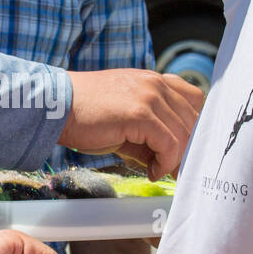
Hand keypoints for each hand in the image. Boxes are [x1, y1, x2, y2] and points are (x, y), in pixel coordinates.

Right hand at [61, 69, 202, 178]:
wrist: (57, 107)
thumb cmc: (86, 115)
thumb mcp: (126, 117)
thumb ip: (150, 132)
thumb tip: (168, 160)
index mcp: (154, 80)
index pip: (195, 100)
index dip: (195, 127)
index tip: (186, 151)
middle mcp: (156, 83)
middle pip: (194, 119)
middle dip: (189, 149)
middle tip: (178, 171)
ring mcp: (150, 96)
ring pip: (184, 133)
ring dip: (176, 159)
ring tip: (161, 173)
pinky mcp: (141, 113)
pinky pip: (169, 143)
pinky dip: (165, 163)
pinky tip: (152, 172)